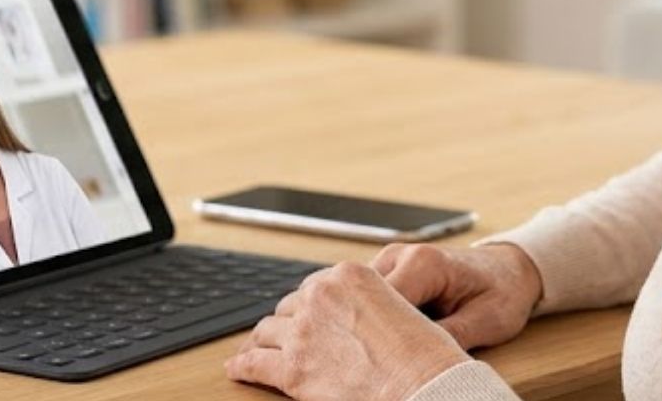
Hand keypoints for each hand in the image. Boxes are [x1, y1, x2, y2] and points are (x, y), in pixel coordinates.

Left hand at [224, 261, 468, 400]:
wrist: (425, 385)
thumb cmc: (424, 355)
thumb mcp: (400, 306)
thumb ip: (368, 303)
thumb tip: (351, 320)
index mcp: (348, 275)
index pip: (316, 286)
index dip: (309, 305)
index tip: (302, 314)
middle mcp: (320, 296)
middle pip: (289, 306)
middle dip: (287, 322)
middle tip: (281, 335)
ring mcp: (302, 331)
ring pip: (268, 331)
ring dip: (262, 340)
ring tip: (254, 348)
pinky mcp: (291, 368)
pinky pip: (254, 363)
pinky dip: (243, 366)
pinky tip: (237, 368)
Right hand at [371, 241, 543, 350]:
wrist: (509, 270)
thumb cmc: (502, 291)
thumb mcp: (487, 321)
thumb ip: (450, 337)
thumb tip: (421, 363)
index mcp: (424, 262)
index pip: (380, 303)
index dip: (380, 337)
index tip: (388, 364)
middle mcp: (399, 256)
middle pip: (362, 300)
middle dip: (370, 334)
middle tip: (388, 364)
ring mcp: (389, 263)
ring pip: (360, 301)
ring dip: (371, 328)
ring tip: (393, 354)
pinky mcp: (387, 274)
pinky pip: (368, 301)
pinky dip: (375, 322)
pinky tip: (392, 342)